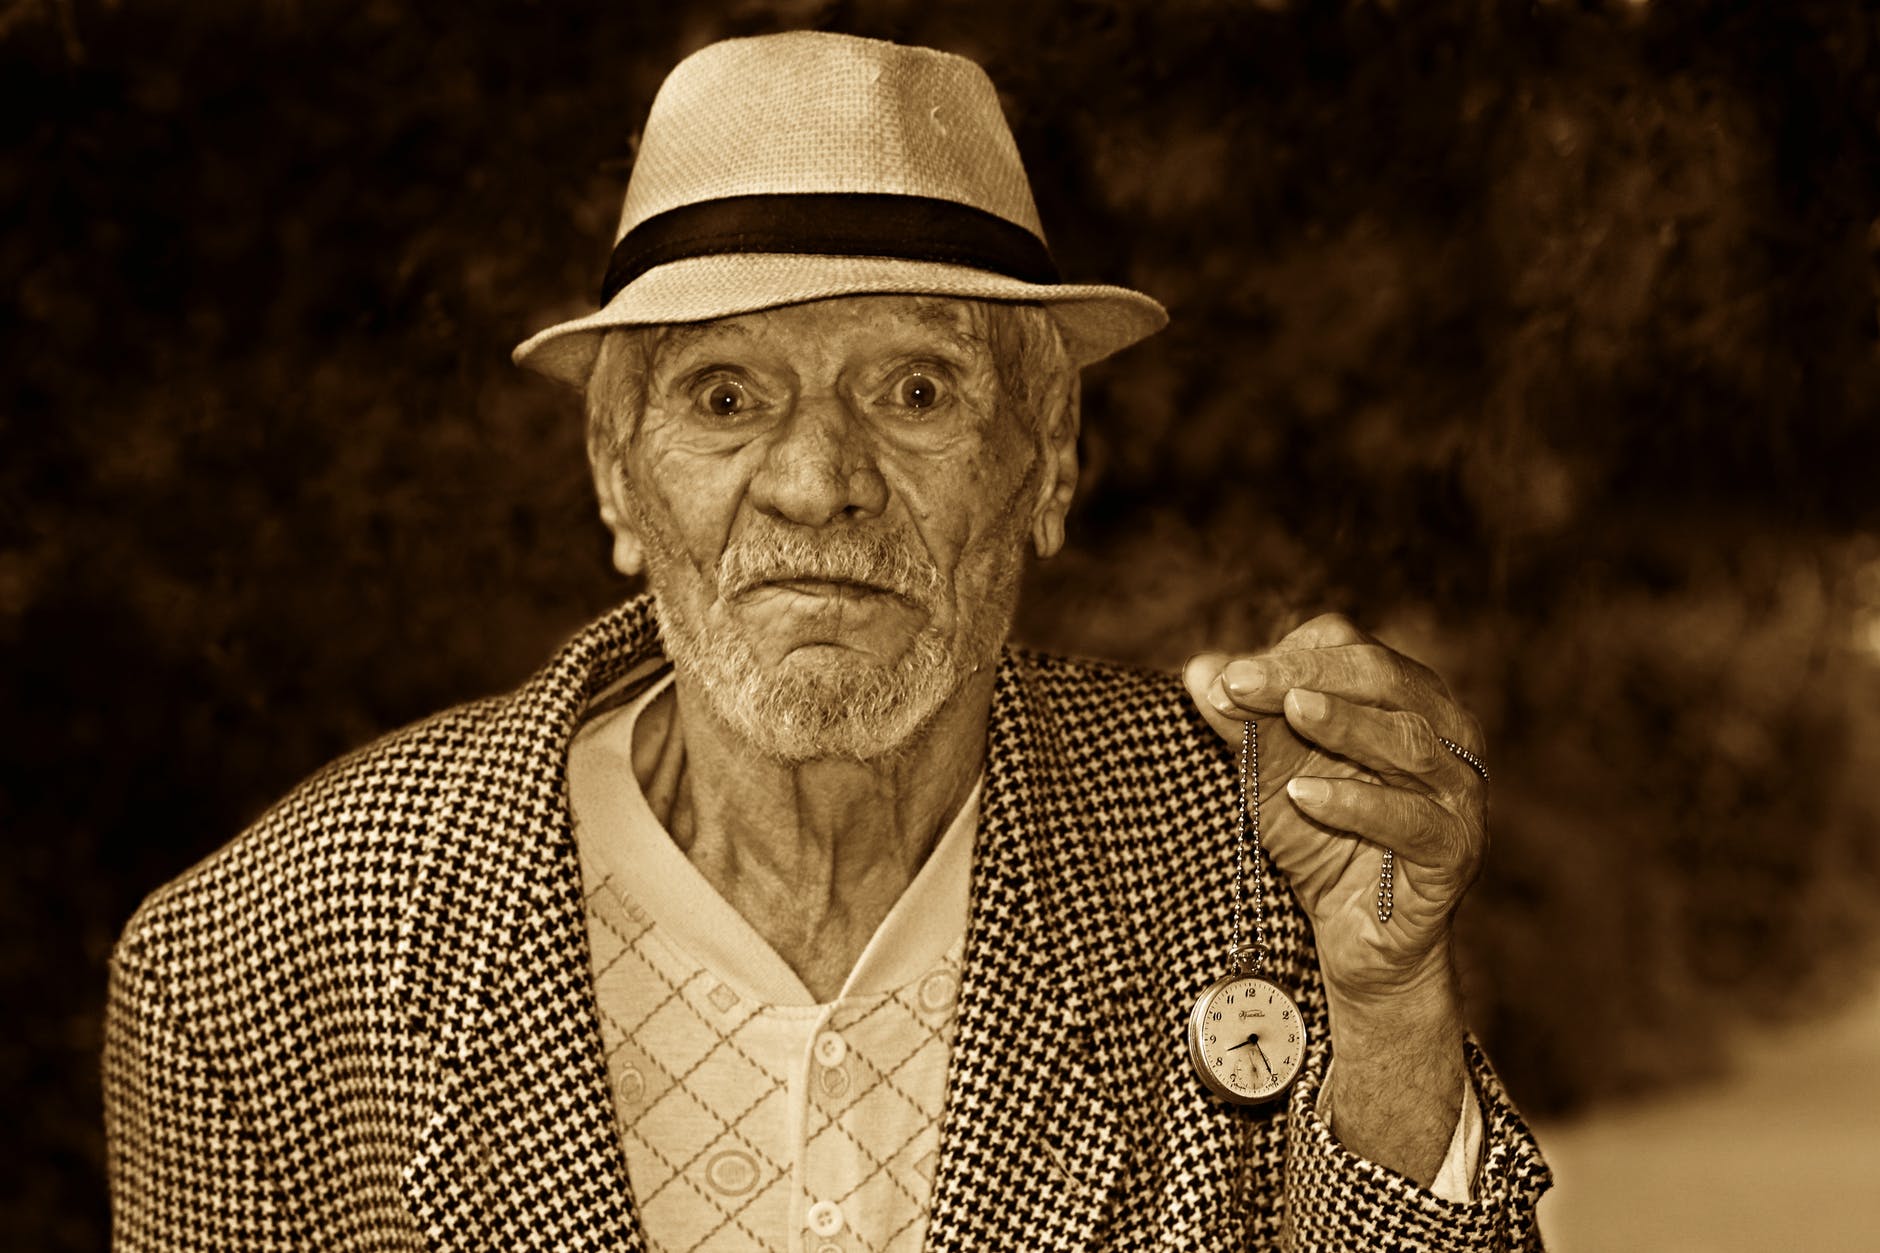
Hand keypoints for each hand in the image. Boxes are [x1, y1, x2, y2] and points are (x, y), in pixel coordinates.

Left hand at [1182, 614, 1488, 1005]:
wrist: (1356, 938)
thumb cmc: (1319, 836)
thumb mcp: (1269, 774)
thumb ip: (1241, 723)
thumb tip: (1198, 668)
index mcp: (1404, 696)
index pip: (1351, 647)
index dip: (1288, 656)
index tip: (1227, 677)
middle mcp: (1445, 731)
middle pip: (1383, 678)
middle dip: (1307, 675)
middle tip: (1240, 681)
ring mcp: (1459, 791)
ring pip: (1407, 741)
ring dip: (1343, 723)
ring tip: (1289, 710)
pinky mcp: (1454, 850)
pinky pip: (1410, 819)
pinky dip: (1356, 802)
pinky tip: (1304, 794)